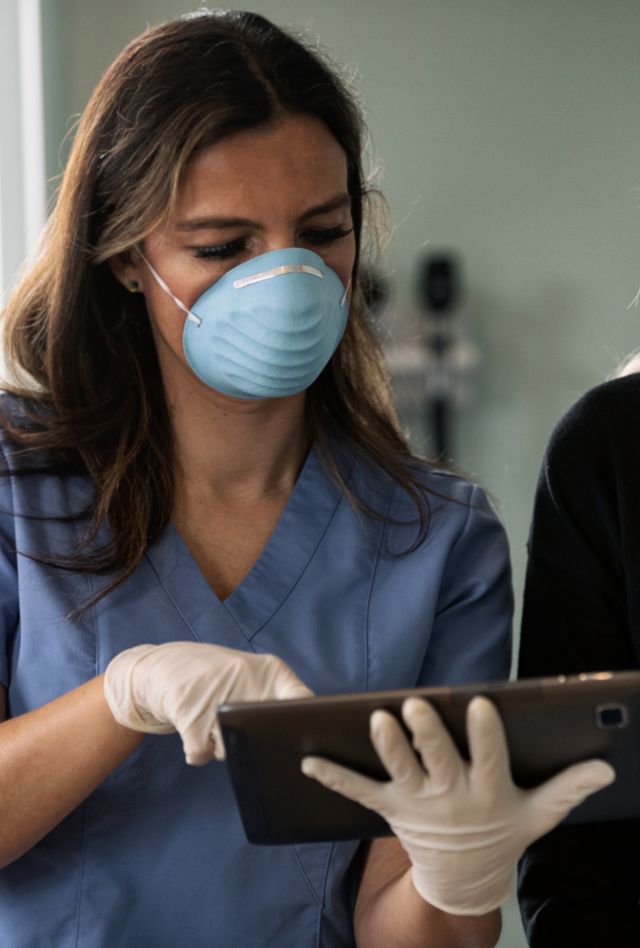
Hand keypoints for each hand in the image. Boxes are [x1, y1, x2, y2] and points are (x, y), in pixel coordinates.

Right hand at [104, 642, 311, 764]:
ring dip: (219, 747)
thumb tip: (294, 748)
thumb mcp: (250, 676)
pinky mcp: (186, 712)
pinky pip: (200, 754)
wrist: (161, 665)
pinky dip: (196, 751)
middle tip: (238, 731)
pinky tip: (193, 729)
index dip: (305, 723)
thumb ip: (273, 701)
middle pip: (262, 737)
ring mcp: (215, 694)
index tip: (303, 741)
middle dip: (253, 746)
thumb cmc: (214, 678)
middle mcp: (244, 676)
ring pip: (229, 750)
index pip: (300, 698)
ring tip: (209, 722)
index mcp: (268, 670)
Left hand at [302, 696, 614, 915]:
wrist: (465, 878)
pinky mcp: (389, 810)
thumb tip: (606, 767)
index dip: (484, 734)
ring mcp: (417, 805)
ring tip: (375, 720)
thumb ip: (568, 788)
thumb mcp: (539, 814)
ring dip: (386, 748)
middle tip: (412, 705)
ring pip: (399, 771)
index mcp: (488, 793)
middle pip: (437, 761)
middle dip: (426, 735)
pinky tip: (307, 760)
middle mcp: (450, 798)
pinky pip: (359, 792)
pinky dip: (333, 778)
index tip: (480, 703)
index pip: (489, 759)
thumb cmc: (504, 832)